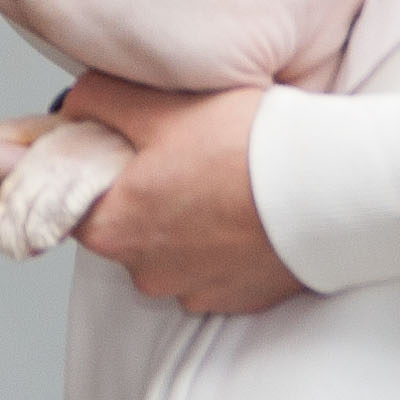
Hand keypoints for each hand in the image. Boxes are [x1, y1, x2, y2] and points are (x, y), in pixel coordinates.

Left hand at [62, 72, 304, 316]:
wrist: (326, 186)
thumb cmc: (242, 144)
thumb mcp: (160, 104)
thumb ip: (101, 101)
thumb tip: (72, 106)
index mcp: (116, 227)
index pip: (74, 202)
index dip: (94, 167)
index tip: (121, 145)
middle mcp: (147, 272)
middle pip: (126, 227)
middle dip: (145, 191)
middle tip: (183, 149)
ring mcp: (195, 291)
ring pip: (171, 250)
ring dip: (187, 220)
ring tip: (224, 175)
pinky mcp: (239, 298)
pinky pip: (215, 268)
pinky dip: (223, 242)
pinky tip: (248, 207)